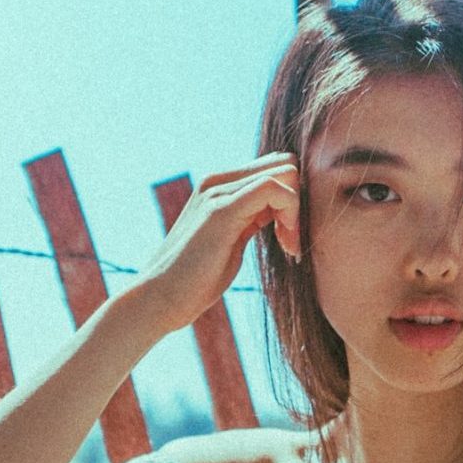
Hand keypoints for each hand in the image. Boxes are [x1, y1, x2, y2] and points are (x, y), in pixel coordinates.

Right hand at [132, 151, 300, 332]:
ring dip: (297, 211)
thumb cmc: (197, 278)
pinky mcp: (223, 209)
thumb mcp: (233, 240)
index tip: (290, 236)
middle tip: (291, 242)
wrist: (162, 297)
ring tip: (288, 246)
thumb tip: (277, 211)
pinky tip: (286, 244)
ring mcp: (219, 191)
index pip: (274, 168)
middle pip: (284, 165)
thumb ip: (252, 219)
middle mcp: (219, 181)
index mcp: (221, 186)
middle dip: (300, 202)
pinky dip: (291, 214)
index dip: (293, 199)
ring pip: (284, 173)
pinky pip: (273, 188)